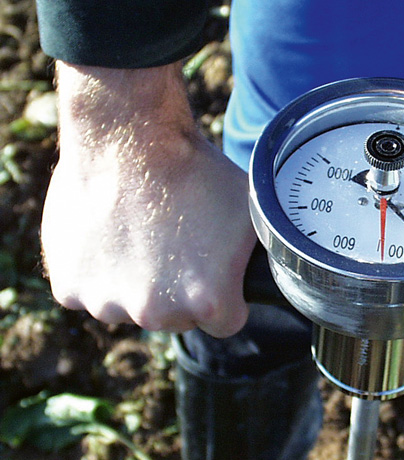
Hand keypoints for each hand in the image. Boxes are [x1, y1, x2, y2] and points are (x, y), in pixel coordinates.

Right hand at [41, 62, 254, 336]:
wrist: (129, 137)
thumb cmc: (196, 171)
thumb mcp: (252, 215)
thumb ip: (261, 259)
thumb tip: (280, 271)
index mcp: (208, 302)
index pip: (226, 322)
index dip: (226, 297)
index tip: (217, 275)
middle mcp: (156, 313)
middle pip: (176, 318)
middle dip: (178, 291)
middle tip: (175, 245)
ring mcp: (107, 303)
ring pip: (129, 306)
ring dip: (134, 282)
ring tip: (140, 232)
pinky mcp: (68, 287)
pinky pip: (89, 291)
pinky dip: (96, 271)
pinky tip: (108, 234)